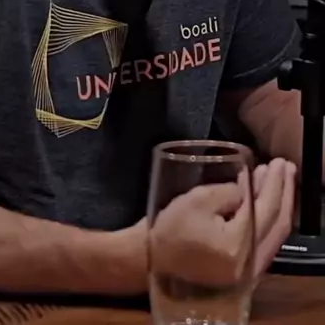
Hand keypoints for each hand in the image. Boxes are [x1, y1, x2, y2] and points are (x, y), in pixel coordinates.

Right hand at [147, 157, 295, 286]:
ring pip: (274, 235)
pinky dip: (268, 220)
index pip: (267, 209)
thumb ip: (229, 191)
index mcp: (238, 246)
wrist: (148, 260)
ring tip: (275, 179)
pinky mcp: (240, 272)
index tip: (278, 162)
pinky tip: (264, 202)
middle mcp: (249, 263)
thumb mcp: (198, 199)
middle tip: (285, 167)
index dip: (275, 183)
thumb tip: (248, 185)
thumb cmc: (169, 228)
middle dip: (284, 193)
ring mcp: (247, 272)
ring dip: (278, 205)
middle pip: (279, 224)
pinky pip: (265, 243)